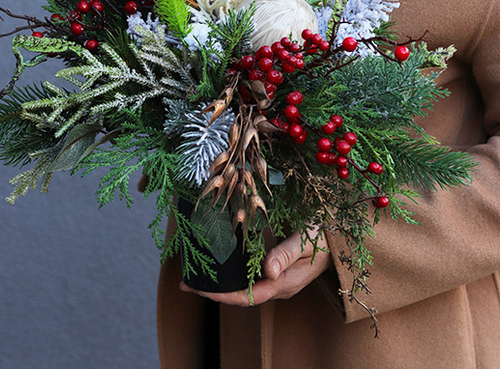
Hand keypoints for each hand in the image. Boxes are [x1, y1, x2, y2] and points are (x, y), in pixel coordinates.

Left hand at [179, 228, 331, 306]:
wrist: (341, 232)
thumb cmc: (323, 234)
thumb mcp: (306, 239)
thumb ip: (286, 254)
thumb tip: (266, 271)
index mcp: (285, 282)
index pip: (248, 296)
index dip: (222, 295)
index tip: (199, 288)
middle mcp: (279, 284)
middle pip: (242, 295)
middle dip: (214, 291)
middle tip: (186, 282)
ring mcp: (279, 278)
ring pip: (245, 287)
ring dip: (222, 284)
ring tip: (197, 276)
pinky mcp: (278, 269)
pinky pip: (251, 277)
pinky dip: (233, 274)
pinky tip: (221, 265)